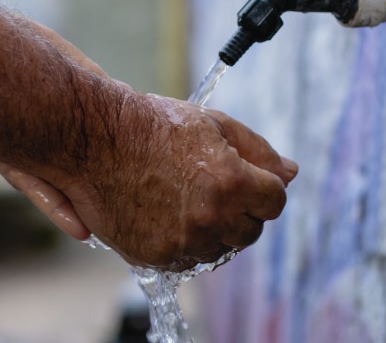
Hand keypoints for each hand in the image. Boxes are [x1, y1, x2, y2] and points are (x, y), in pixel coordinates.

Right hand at [0, 92, 296, 270]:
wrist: (94, 141)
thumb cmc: (153, 126)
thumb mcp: (214, 125)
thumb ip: (258, 150)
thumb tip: (291, 172)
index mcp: (231, 182)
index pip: (274, 200)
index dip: (262, 186)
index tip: (244, 178)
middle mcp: (210, 218)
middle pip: (251, 230)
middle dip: (241, 209)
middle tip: (214, 187)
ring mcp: (182, 242)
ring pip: (222, 248)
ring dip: (215, 228)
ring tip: (189, 198)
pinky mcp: (156, 257)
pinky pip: (189, 260)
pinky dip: (187, 242)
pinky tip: (170, 213)